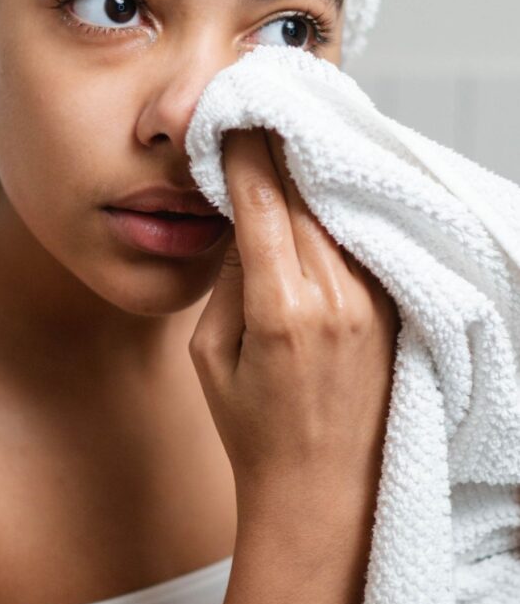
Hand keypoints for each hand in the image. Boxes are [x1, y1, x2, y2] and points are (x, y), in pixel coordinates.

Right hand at [189, 128, 399, 501]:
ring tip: (287, 133)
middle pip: (305, 195)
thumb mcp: (211, 356)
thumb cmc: (254, 431)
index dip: (246, 153)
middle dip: (279, 149)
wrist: (325, 495)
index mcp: (283, 311)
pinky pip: (359, 237)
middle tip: (257, 108)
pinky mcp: (392, 308)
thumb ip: (226, 281)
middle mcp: (338, 298)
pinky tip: (319, 184)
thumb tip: (243, 220)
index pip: (262, 204)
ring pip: (337, 210)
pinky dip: (336, 205)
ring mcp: (374, 302)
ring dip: (310, 171)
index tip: (233, 117)